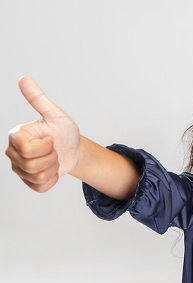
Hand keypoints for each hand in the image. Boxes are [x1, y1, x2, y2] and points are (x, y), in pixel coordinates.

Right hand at [5, 77, 80, 191]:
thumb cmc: (65, 132)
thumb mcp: (56, 115)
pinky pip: (40, 187)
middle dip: (51, 158)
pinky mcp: (28, 181)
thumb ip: (38, 99)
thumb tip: (24, 78)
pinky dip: (52, 179)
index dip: (45, 147)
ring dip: (52, 169)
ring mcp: (18, 168)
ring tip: (53, 159)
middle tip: (53, 150)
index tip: (50, 140)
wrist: (74, 150)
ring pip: (36, 177)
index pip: (26, 149)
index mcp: (16, 135)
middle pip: (31, 165)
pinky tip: (52, 170)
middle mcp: (12, 151)